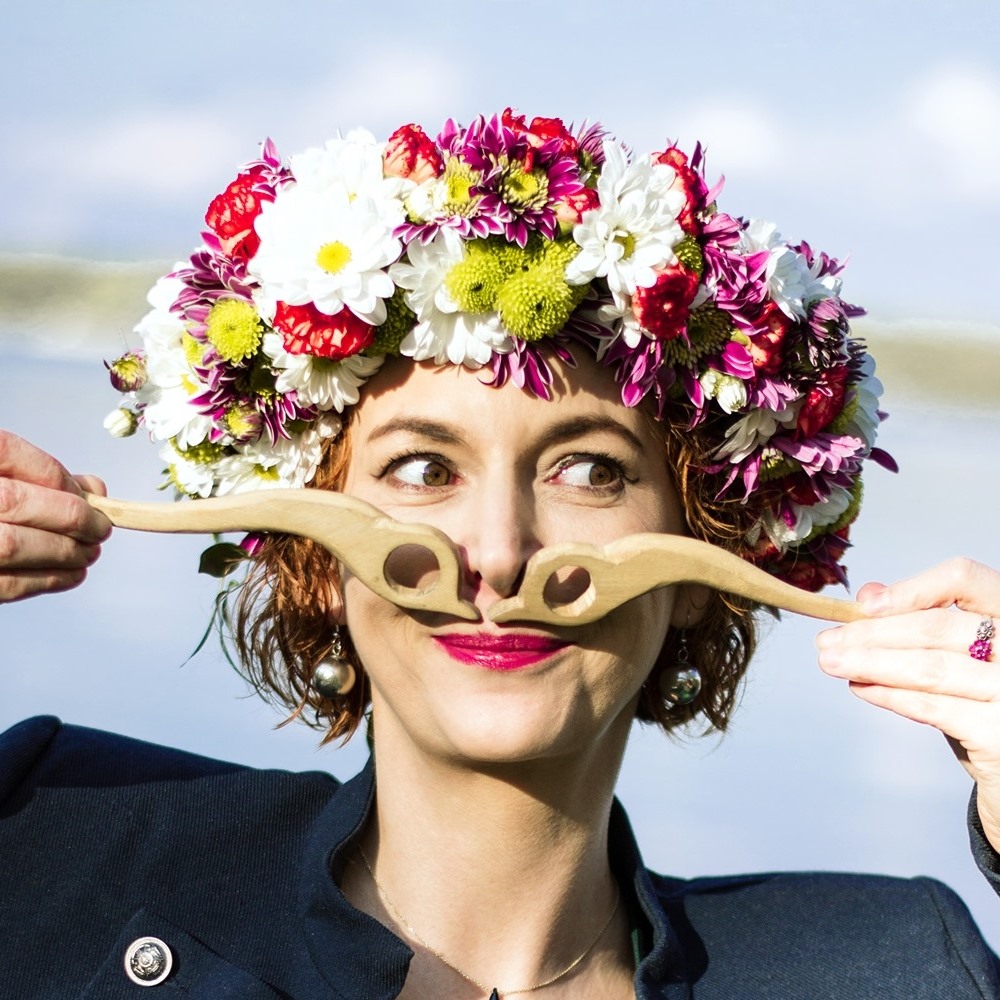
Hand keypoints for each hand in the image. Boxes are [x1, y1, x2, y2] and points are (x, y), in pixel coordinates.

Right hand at [0, 430, 111, 602]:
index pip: (8, 453)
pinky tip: (70, 575)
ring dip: (63, 553)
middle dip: (70, 518)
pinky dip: (44, 580)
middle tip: (101, 529)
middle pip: (14, 501)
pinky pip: (4, 585)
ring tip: (89, 553)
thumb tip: (95, 490)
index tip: (91, 497)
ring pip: (11, 546)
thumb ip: (37, 474)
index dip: (59, 477)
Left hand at [816, 558, 999, 852]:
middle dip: (872, 634)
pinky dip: (891, 695)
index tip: (864, 606)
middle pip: (936, 626)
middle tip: (827, 641)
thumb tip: (870, 592)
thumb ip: (923, 622)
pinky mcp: (999, 732)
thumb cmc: (984, 703)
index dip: (912, 589)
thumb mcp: (958, 655)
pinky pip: (934, 707)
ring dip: (871, 663)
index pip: (965, 580)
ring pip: (930, 667)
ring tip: (832, 663)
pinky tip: (862, 688)